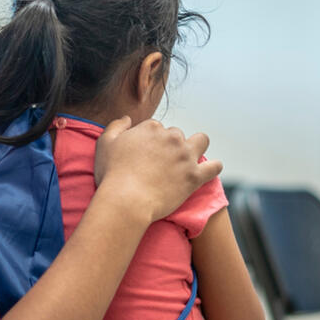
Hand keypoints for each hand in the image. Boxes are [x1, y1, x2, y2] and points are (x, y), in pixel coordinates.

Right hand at [93, 116, 222, 222]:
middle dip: (172, 145)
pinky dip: (213, 168)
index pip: (157, 128)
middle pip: (177, 134)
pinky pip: (214, 167)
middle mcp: (171, 137)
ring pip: (201, 141)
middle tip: (162, 163)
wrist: (126, 200)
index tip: (147, 155)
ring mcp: (185, 156)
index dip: (152, 141)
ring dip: (197, 147)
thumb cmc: (112, 174)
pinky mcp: (194, 176)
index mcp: (151, 128)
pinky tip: (207, 171)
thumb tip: (127, 118)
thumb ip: (116, 126)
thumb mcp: (105, 144)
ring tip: (189, 159)